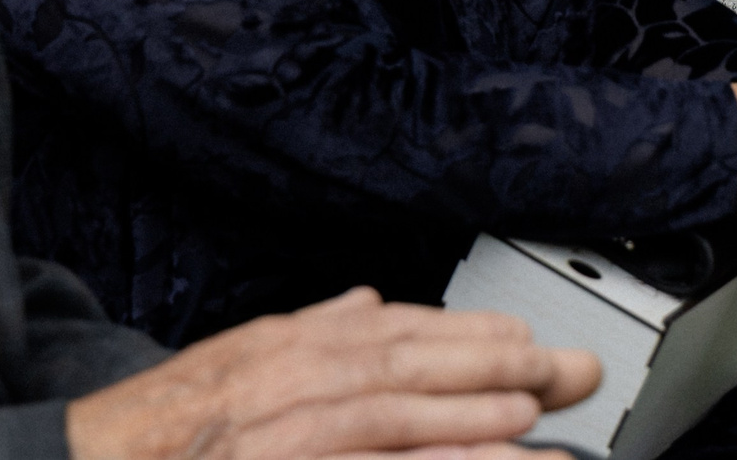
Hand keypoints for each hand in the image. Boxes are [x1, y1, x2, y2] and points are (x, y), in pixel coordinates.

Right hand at [65, 287, 600, 459]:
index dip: (467, 331)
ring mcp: (291, 433)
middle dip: (500, 362)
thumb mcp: (234, 361)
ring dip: (478, 413)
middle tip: (572, 370)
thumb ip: (306, 331)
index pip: (392, 330)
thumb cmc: (163, 427)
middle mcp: (290, 380)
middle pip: (412, 363)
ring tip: (542, 412)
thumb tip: (365, 302)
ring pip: (399, 416)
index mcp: (285, 347)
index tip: (524, 336)